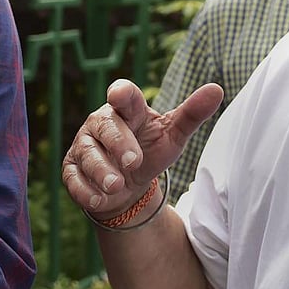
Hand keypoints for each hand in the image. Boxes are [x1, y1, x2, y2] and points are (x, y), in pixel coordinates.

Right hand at [62, 79, 222, 218]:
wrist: (131, 184)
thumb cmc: (152, 149)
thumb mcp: (174, 134)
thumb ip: (193, 113)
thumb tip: (217, 89)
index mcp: (129, 109)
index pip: (124, 95)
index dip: (122, 93)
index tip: (120, 94)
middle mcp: (102, 123)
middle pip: (106, 126)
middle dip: (119, 144)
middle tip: (134, 162)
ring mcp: (84, 145)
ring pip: (87, 154)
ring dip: (102, 171)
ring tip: (117, 185)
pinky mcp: (72, 169)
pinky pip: (73, 179)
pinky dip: (86, 191)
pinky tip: (101, 199)